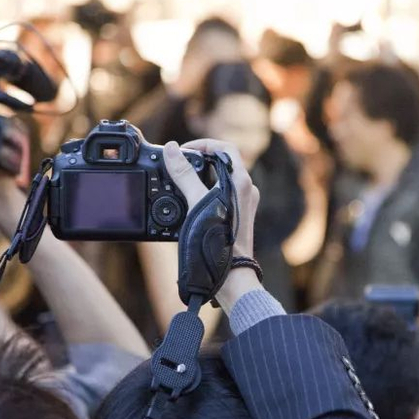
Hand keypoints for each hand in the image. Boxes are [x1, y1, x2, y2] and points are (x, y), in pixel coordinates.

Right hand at [162, 139, 258, 258]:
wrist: (231, 273)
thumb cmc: (216, 239)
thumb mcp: (196, 201)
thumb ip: (184, 174)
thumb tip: (172, 150)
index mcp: (240, 181)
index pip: (225, 148)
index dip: (203, 144)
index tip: (184, 151)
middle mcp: (246, 190)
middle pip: (222, 163)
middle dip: (200, 161)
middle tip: (180, 166)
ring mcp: (243, 205)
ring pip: (222, 181)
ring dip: (201, 177)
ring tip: (181, 184)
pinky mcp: (238, 218)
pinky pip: (222, 197)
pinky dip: (206, 193)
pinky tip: (190, 204)